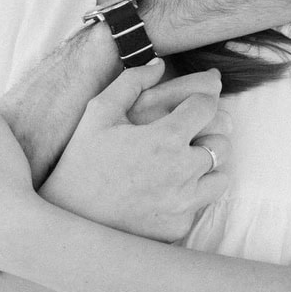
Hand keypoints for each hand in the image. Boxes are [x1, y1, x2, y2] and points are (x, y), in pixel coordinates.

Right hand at [42, 62, 230, 241]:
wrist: (68, 215)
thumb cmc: (81, 159)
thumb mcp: (98, 112)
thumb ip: (131, 82)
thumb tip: (159, 64)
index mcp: (166, 137)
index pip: (207, 106)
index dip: (200, 101)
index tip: (190, 106)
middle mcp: (181, 170)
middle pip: (222, 143)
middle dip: (208, 135)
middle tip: (188, 136)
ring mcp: (182, 202)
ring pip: (220, 178)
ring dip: (207, 168)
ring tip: (183, 164)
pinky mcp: (178, 227)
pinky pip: (200, 206)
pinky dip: (189, 197)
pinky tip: (166, 191)